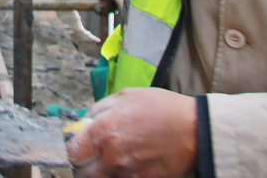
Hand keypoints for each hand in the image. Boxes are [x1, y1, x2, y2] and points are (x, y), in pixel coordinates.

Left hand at [67, 88, 196, 177]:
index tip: (79, 145)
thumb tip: (83, 122)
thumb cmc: (163, 109)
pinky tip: (127, 165)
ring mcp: (127, 173)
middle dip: (84, 164)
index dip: (74, 148)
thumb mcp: (126, 95)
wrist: (195, 129)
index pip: (72, 152)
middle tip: (92, 156)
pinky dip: (118, 176)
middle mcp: (112, 156)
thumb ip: (99, 109)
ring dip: (101, 172)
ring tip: (112, 159)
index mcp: (104, 131)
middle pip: (82, 173)